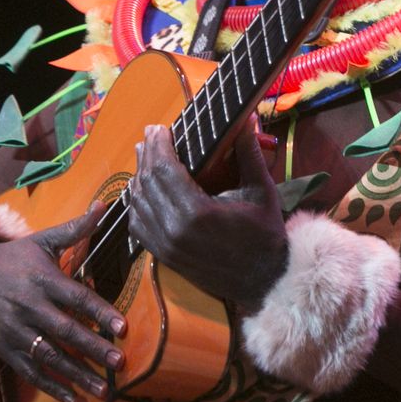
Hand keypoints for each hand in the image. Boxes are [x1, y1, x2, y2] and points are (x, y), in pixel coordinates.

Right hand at [0, 205, 125, 401]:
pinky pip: (34, 374)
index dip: (99, 312)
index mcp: (41, 279)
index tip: (122, 327)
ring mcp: (17, 332)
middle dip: (93, 348)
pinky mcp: (9, 351)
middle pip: (65, 330)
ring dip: (78, 375)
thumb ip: (74, 230)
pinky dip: (55, 390)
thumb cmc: (10, 260)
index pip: (75, 297)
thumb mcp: (39, 241)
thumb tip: (104, 206)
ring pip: (51, 357)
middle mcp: (29, 308)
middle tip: (120, 362)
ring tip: (105, 389)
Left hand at [129, 123, 287, 310]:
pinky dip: (136, 204)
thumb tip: (247, 120)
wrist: (263, 281)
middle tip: (149, 134)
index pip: (164, 170)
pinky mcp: (164, 257)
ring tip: (144, 155)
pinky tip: (140, 189)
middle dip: (147, 155)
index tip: (158, 128)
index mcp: (197, 213)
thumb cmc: (265, 234)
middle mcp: (174, 230)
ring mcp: (166, 247)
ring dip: (138, 176)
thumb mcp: (261, 192)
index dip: (158, 146)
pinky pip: (138, 226)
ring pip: (138, 203)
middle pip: (148, 183)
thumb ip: (248, 154)